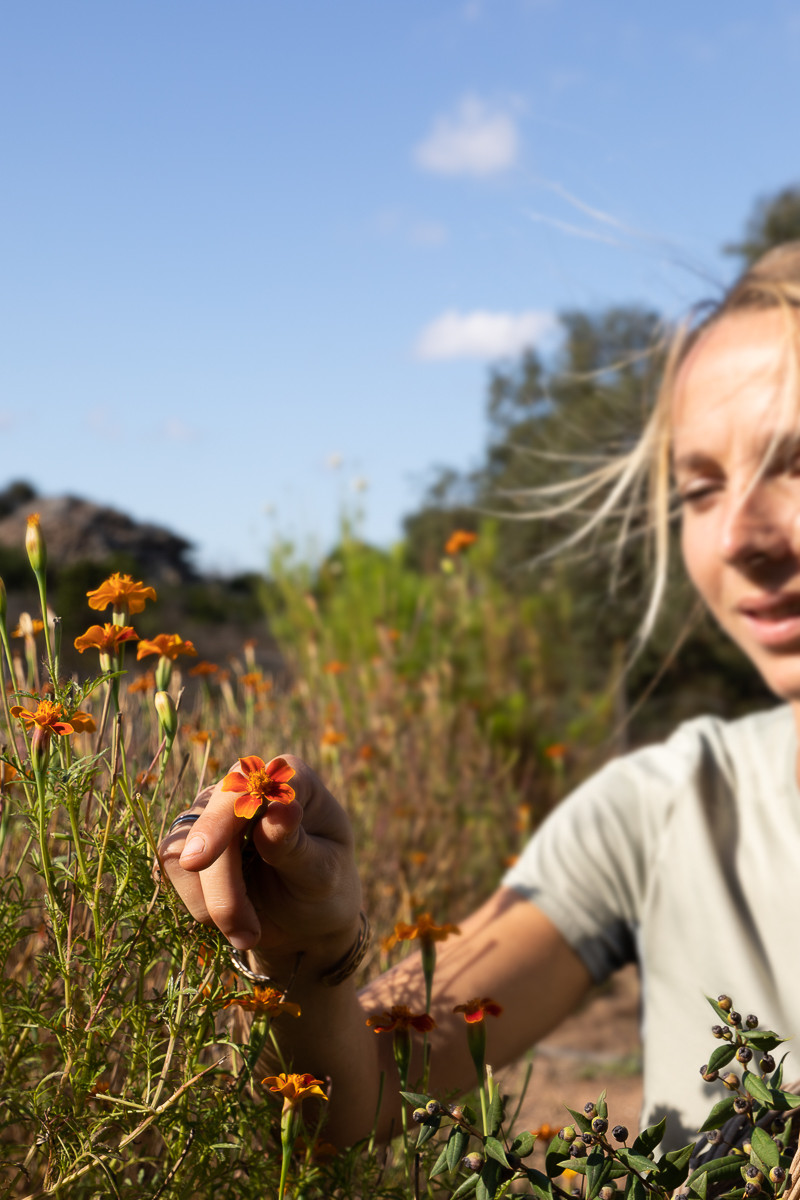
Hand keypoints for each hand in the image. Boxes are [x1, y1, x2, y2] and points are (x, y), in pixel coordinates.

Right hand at [158, 755, 361, 961]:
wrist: (310, 919)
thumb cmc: (326, 887)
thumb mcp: (324, 871)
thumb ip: (297, 844)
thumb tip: (283, 808)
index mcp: (289, 779)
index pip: (246, 785)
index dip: (220, 818)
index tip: (199, 860)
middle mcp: (245, 787)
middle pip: (208, 822)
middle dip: (221, 884)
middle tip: (247, 933)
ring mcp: (212, 813)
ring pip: (182, 851)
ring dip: (212, 902)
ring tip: (249, 931)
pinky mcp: (189, 843)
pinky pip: (172, 869)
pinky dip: (200, 905)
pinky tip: (234, 921)